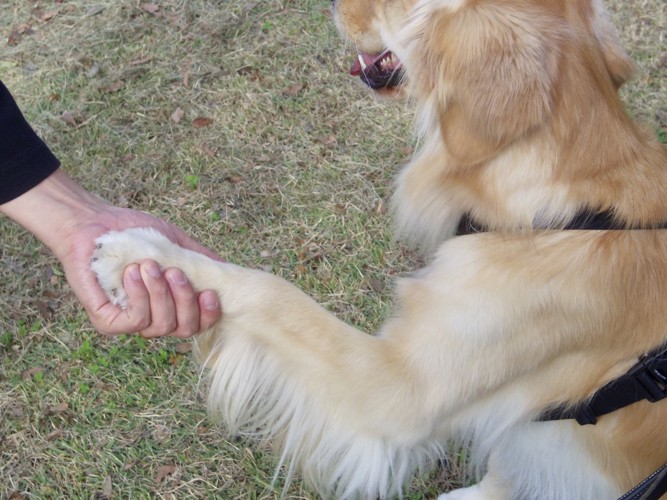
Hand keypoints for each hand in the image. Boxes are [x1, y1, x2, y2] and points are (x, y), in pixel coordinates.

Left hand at [59, 205, 222, 336]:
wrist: (93, 223)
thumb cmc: (134, 233)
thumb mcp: (175, 242)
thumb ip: (199, 258)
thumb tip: (226, 269)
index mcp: (172, 304)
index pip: (199, 323)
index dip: (209, 315)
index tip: (210, 293)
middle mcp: (154, 318)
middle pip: (184, 329)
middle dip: (185, 302)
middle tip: (175, 273)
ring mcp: (130, 322)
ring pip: (161, 326)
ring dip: (160, 294)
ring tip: (149, 266)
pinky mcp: (107, 322)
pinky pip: (134, 321)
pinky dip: (139, 297)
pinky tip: (132, 273)